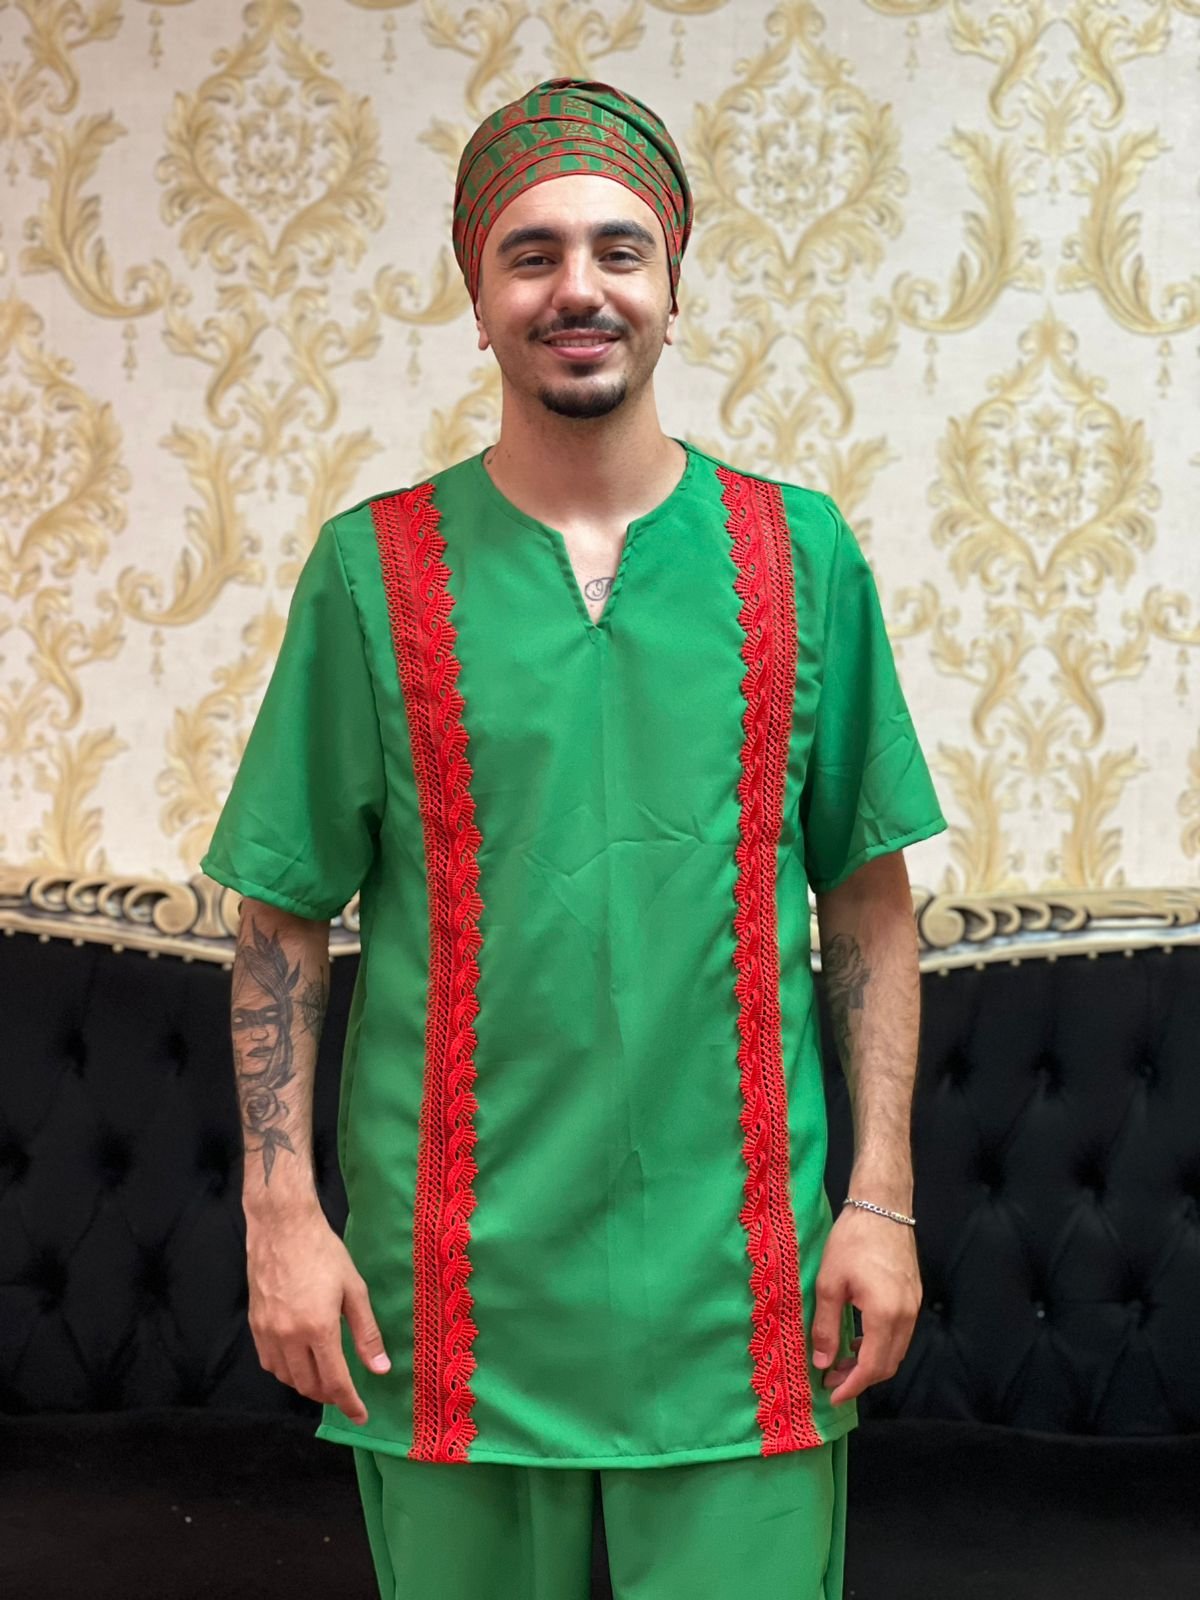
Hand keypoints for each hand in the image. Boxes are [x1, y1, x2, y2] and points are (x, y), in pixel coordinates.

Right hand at [245, 1205, 390, 1425]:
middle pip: (309, 1385)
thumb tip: (380, 1369)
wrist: (283, 1227)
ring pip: (287, 1379)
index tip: (361, 1417)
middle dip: (330, 1396)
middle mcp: (289, 1336)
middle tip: (346, 1393)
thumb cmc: (324, 1253)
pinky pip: (269, 1363)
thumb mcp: (354, 1289)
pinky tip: (299, 1362)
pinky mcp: (255, 1325)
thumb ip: (367, 1333)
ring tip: (325, 1378)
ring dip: (307, 1385)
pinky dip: (287, 1372)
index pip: (335, 1381)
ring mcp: (268, 1332)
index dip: (349, 1404)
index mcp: (318, 1328)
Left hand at [809, 1204, 921, 1405]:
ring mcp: (914, 1306)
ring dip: (871, 1363)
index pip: (872, 1366)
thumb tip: (821, 1363)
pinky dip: (880, 1345)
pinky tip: (859, 1339)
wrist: (882, 1207)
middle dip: (860, 1378)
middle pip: (888, 1364)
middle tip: (832, 1380)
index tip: (832, 1395)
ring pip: (896, 1351)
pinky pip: (900, 1334)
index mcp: (885, 1315)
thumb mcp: (829, 1283)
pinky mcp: (914, 1296)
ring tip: (842, 1362)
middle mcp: (907, 1315)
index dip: (852, 1386)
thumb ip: (825, 1326)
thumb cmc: (852, 1241)